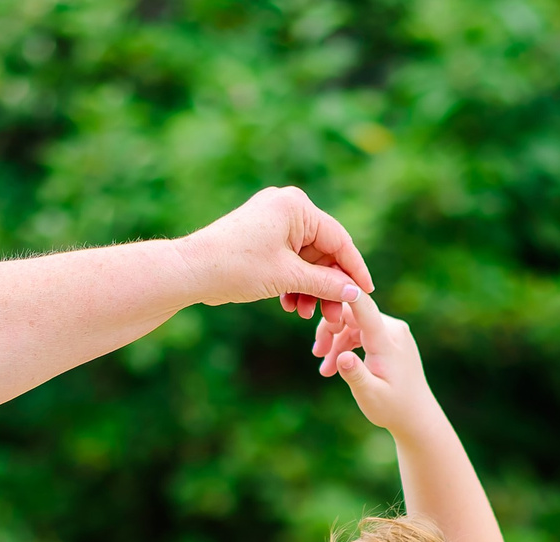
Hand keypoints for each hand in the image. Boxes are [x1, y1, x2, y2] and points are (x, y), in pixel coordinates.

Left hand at [175, 187, 374, 362]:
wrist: (192, 270)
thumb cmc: (238, 268)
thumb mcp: (289, 278)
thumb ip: (326, 284)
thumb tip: (355, 294)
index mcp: (297, 206)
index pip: (339, 240)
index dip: (354, 270)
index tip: (367, 294)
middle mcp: (287, 206)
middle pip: (323, 251)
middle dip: (328, 286)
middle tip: (333, 316)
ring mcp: (273, 220)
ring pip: (306, 259)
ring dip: (310, 288)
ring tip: (305, 314)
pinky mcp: (261, 235)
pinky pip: (289, 259)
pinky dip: (293, 282)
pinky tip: (290, 305)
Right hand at [327, 287, 442, 440]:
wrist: (417, 416)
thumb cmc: (393, 408)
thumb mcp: (370, 395)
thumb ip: (355, 375)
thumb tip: (342, 357)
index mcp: (387, 342)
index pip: (363, 308)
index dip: (342, 296)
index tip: (321, 291)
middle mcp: (393, 330)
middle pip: (354, 314)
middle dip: (331, 331)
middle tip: (316, 354)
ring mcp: (394, 332)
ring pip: (355, 324)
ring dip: (337, 342)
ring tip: (325, 370)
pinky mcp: (391, 338)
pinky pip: (363, 332)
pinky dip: (348, 345)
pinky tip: (336, 365)